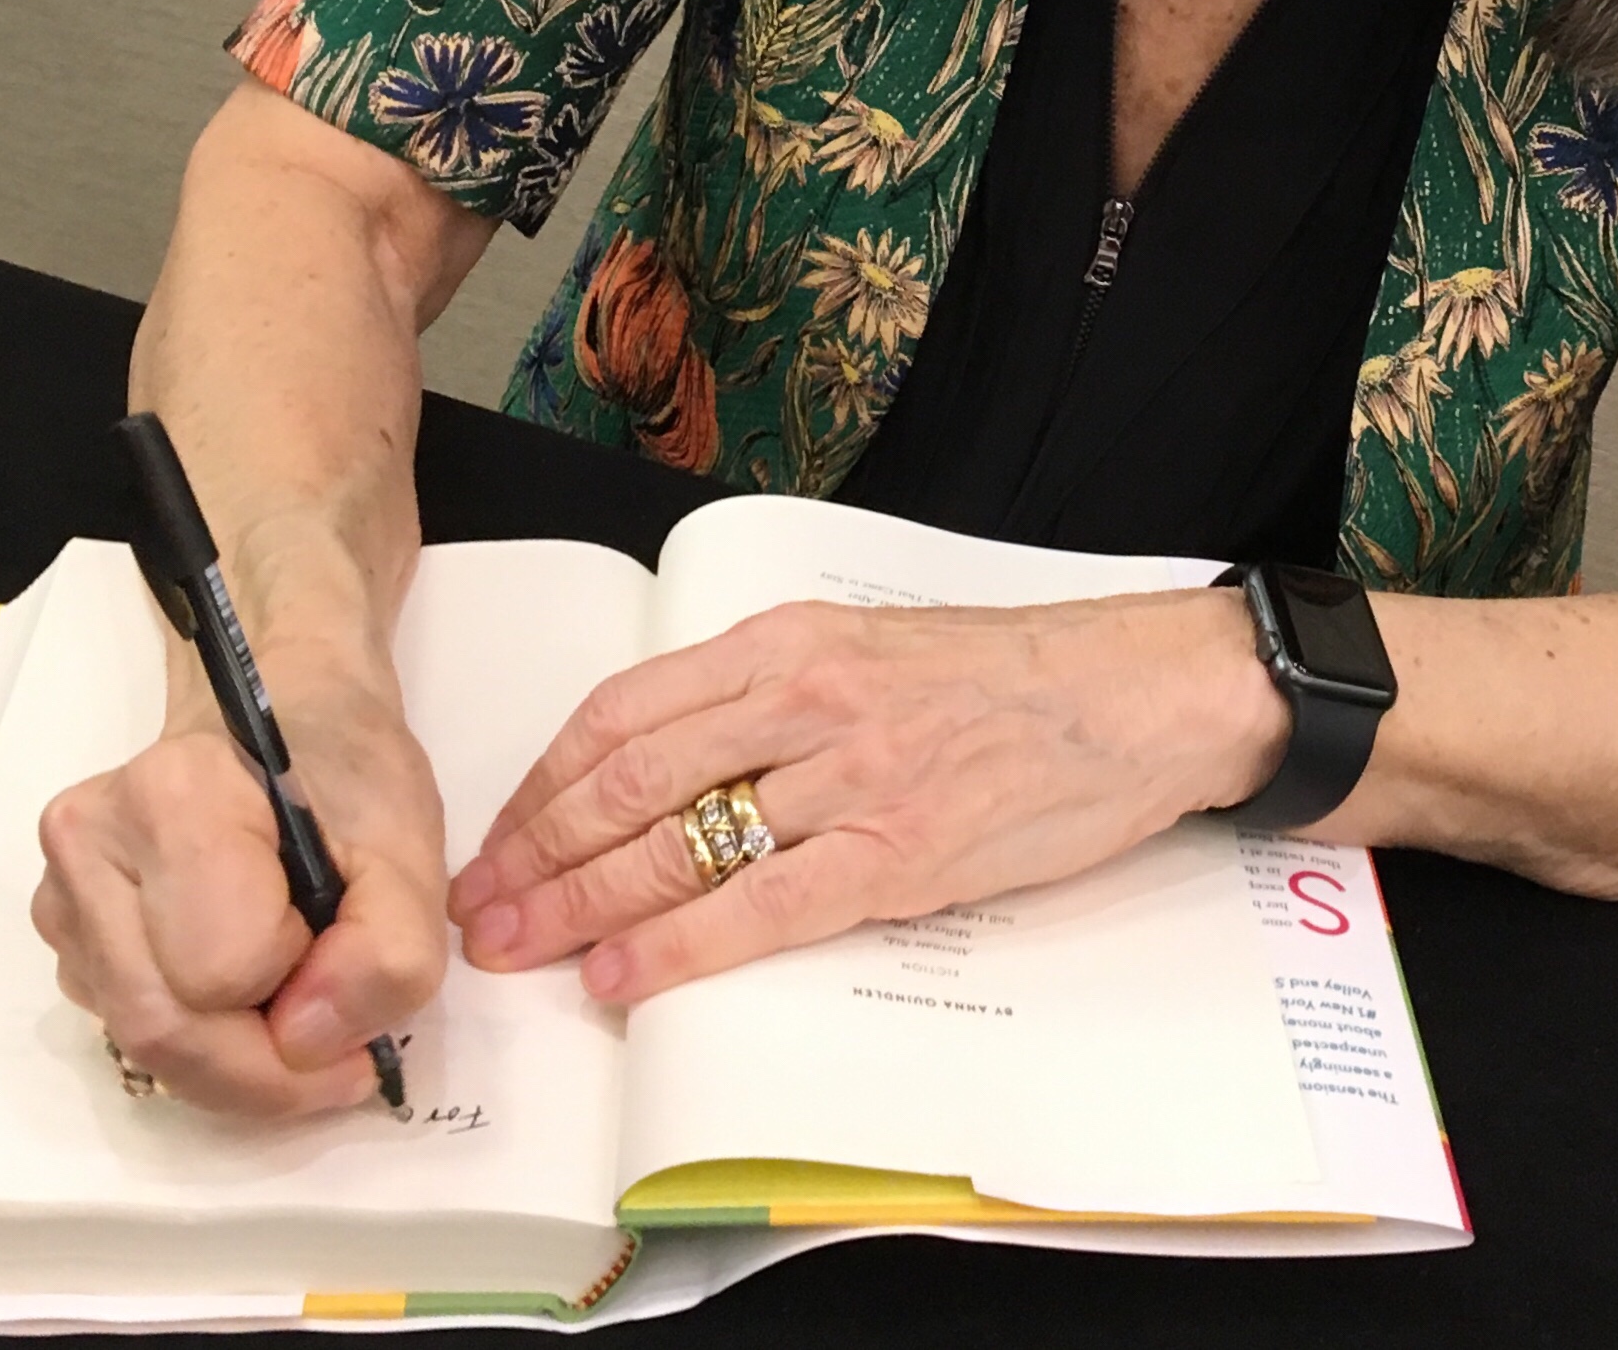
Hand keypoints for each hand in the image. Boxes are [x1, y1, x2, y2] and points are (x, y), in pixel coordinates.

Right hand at [32, 656, 447, 1116]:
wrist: (293, 712)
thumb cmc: (350, 767)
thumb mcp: (411, 848)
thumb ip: (386, 953)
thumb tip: (304, 1042)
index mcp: (170, 798)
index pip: (223, 970)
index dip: (305, 990)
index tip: (357, 956)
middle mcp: (88, 847)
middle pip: (164, 1028)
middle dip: (267, 1071)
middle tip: (348, 1059)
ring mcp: (62, 895)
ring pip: (141, 1042)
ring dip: (238, 1061)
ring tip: (305, 1004)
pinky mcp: (65, 934)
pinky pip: (130, 1025)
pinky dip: (204, 1041)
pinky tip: (254, 990)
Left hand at [447, 590, 1288, 1002]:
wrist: (1138, 691)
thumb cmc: (1011, 671)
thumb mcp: (875, 645)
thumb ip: (778, 694)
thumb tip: (672, 767)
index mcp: (795, 639)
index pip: (630, 709)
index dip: (547, 780)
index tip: (501, 832)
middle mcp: (810, 697)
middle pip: (633, 777)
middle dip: (538, 851)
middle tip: (479, 906)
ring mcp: (855, 775)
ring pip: (681, 841)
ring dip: (583, 904)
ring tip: (522, 948)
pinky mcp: (903, 850)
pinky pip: (764, 907)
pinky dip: (681, 947)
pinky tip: (626, 977)